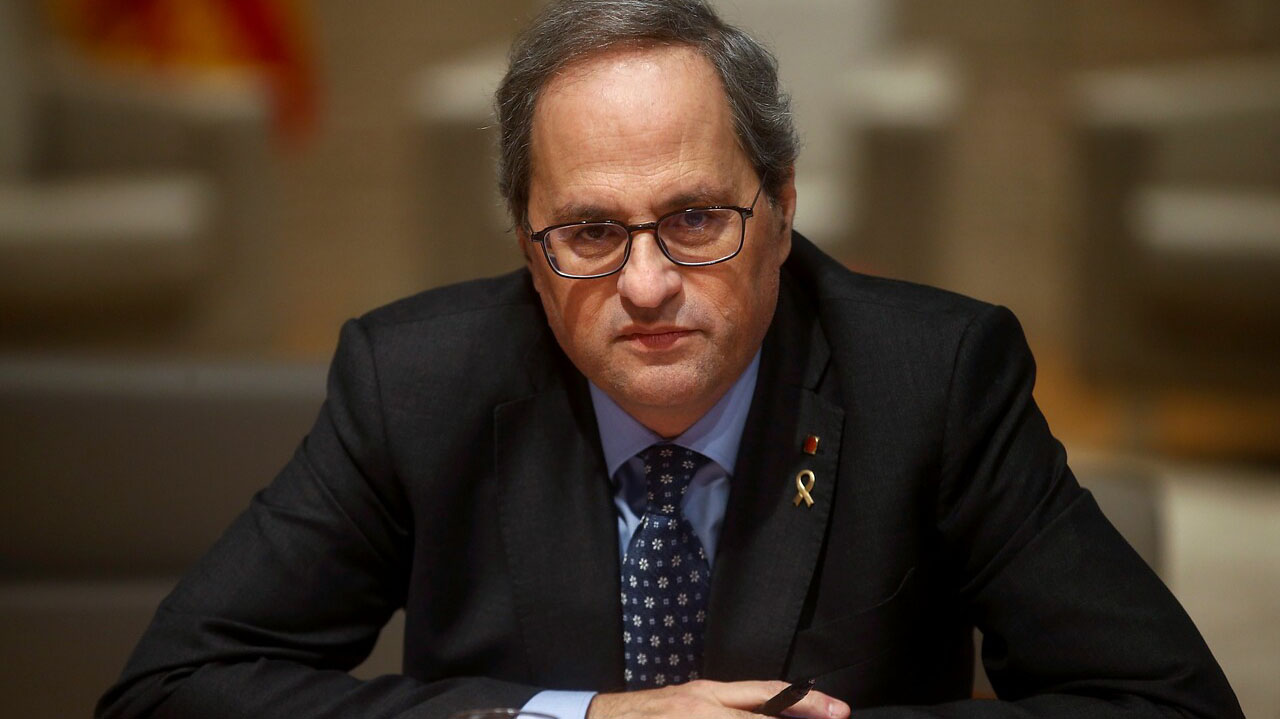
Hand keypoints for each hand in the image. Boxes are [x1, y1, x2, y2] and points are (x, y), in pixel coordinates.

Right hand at [586, 680, 849, 718]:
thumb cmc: (648, 713)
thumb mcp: (691, 701)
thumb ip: (728, 706)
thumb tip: (771, 711)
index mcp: (710, 694)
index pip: (768, 694)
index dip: (806, 701)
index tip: (838, 710)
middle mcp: (706, 710)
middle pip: (764, 717)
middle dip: (802, 718)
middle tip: (834, 718)